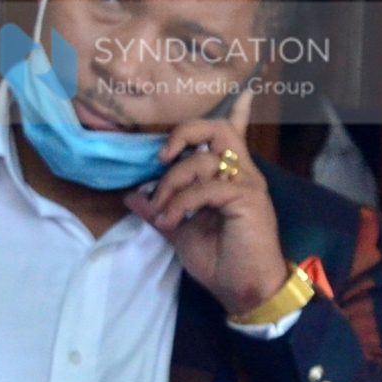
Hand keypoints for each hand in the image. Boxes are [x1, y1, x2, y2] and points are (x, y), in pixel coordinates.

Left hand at [125, 88, 291, 315]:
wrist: (245, 290)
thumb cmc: (220, 261)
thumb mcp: (181, 231)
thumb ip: (161, 209)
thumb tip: (132, 194)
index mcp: (230, 177)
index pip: (233, 134)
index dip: (237, 109)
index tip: (242, 90)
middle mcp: (242, 174)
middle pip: (217, 128)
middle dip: (182, 134)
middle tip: (161, 159)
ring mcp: (247, 184)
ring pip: (202, 159)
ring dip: (171, 184)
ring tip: (163, 212)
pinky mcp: (248, 198)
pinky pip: (205, 187)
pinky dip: (180, 202)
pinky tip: (173, 221)